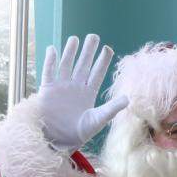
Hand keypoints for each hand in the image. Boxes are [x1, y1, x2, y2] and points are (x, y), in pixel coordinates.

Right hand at [38, 34, 128, 151]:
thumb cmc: (79, 133)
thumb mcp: (98, 119)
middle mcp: (75, 87)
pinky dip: (50, 61)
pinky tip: (53, 49)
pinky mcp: (47, 90)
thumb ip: (112, 108)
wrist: (59, 141)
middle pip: (82, 64)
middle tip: (93, 36)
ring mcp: (61, 87)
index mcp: (88, 93)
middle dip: (88, 51)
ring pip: (66, 65)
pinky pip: (49, 72)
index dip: (102, 61)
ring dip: (70, 52)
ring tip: (75, 39)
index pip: (97, 73)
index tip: (108, 48)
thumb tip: (128, 98)